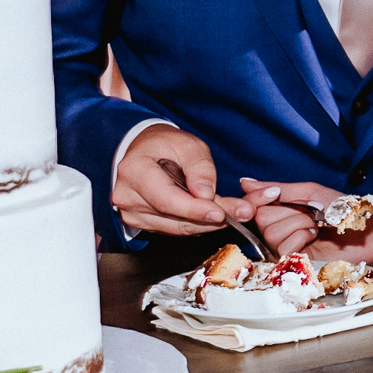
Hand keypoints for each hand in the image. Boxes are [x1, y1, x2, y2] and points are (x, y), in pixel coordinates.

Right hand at [114, 126, 244, 235]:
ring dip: (209, 223)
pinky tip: (216, 215)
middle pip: (174, 218)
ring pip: (178, 228)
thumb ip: (199, 167)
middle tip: (244, 212)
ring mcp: (133, 214)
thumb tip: (205, 194)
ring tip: (237, 212)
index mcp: (134, 172)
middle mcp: (128, 197)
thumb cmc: (163, 144)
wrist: (145, 151)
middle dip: (212, 218)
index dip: (195, 210)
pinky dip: (198, 224)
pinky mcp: (142, 223)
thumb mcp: (187, 144)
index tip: (221, 213)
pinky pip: (175, 229)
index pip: (166, 200)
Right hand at [240, 177, 372, 265]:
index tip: (274, 193)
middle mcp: (278, 229)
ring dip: (298, 224)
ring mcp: (284, 247)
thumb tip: (245, 182)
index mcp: (280, 211)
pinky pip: (283, 247)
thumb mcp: (310, 192)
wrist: (367, 233)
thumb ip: (280, 189)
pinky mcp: (293, 263)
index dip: (256, 198)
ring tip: (315, 225)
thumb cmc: (344, 212)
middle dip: (288, 211)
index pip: (251, 205)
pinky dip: (301, 238)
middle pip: (260, 218)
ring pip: (271, 233)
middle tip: (310, 213)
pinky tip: (315, 238)